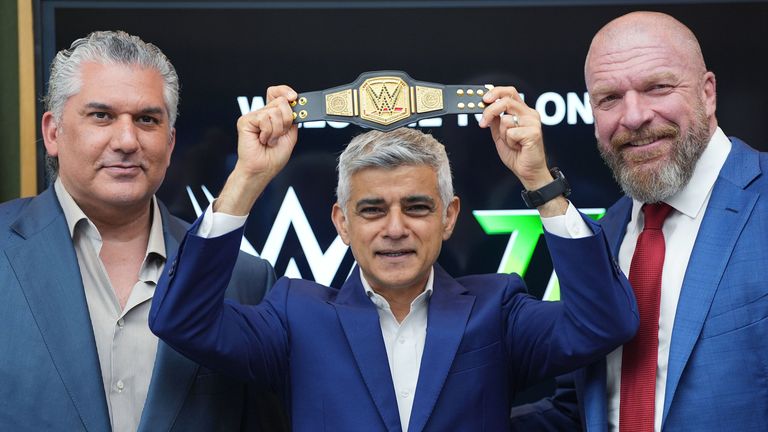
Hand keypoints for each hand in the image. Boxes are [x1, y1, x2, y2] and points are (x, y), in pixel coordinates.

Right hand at [235, 85, 298, 180]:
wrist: (263, 169)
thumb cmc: (274, 156)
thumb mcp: (290, 134)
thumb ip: (293, 118)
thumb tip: (295, 103)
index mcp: (272, 115)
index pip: (277, 93)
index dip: (285, 91)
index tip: (294, 97)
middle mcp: (262, 113)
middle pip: (281, 101)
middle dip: (287, 120)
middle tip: (280, 134)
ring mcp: (253, 116)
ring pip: (274, 112)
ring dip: (277, 131)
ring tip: (270, 140)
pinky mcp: (245, 121)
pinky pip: (264, 118)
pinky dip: (268, 132)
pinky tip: (262, 140)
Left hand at [478, 86, 566, 215]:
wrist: (527, 171)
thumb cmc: (516, 154)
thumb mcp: (500, 134)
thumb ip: (495, 121)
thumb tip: (485, 107)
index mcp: (523, 112)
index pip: (510, 92)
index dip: (496, 92)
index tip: (484, 98)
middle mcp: (530, 114)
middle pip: (506, 101)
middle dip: (490, 111)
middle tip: (482, 123)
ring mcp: (533, 122)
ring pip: (506, 120)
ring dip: (503, 135)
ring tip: (512, 143)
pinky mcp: (534, 133)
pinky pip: (511, 132)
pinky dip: (510, 142)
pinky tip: (518, 147)